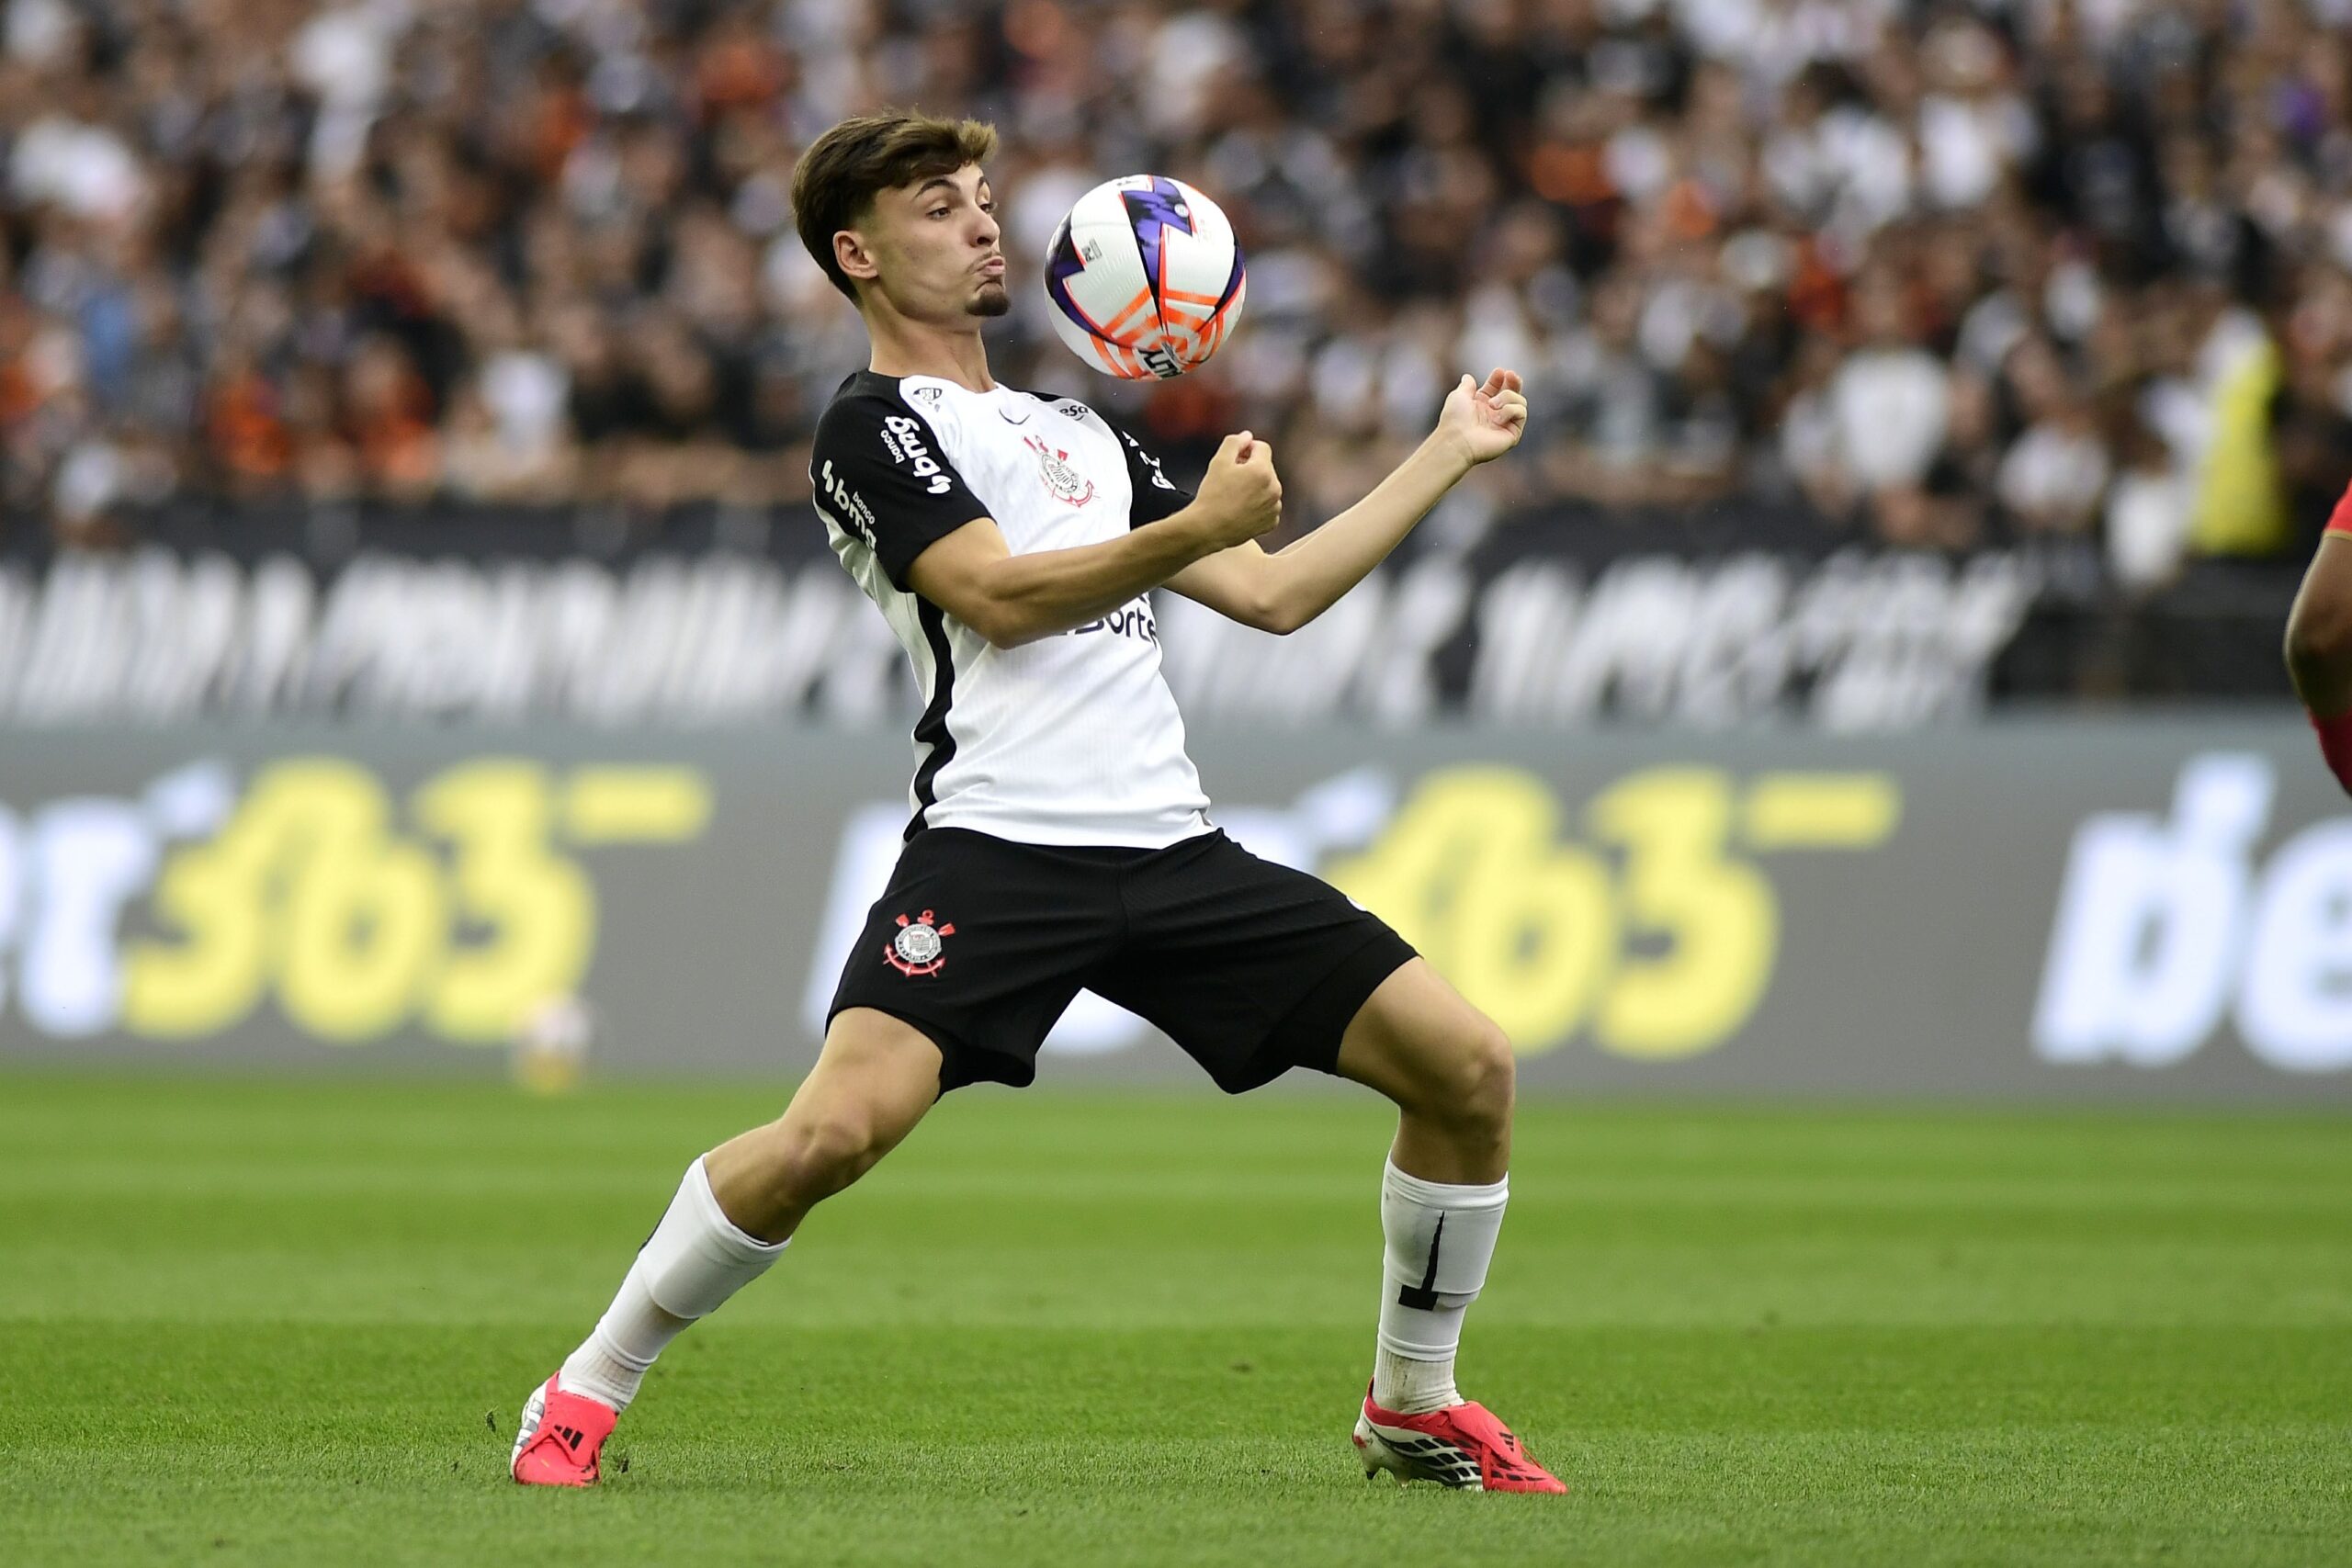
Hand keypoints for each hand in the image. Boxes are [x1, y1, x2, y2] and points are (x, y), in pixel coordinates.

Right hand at [1191, 430, 1282, 547]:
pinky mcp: (1271, 522)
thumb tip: (1247, 436)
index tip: (1234, 459)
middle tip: (1231, 479)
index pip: (1262, 447)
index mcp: (1263, 471)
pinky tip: (1241, 509)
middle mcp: (1274, 488)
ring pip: (1267, 487)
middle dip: (1251, 468)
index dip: (1246, 449)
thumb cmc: (1212, 495)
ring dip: (1256, 486)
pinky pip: (1268, 506)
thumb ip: (1234, 442)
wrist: (1208, 529)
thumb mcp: (1219, 461)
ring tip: (1235, 496)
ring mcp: (1274, 507)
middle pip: (1265, 467)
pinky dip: (1258, 505)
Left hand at [1435, 369, 1527, 466]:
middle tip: (1511, 375)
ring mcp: (1504, 424)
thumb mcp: (1458, 396)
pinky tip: (1498, 415)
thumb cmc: (1454, 419)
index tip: (1499, 371)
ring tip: (1493, 404)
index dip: (1499, 379)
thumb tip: (1468, 377)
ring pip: (1520, 401)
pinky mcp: (1513, 433)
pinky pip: (1521, 413)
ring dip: (1507, 397)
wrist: (1457, 440)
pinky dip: (1511, 409)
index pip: (1496, 388)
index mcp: (1482, 405)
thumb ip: (1466, 385)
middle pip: (1513, 394)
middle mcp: (1494, 414)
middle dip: (1514, 382)